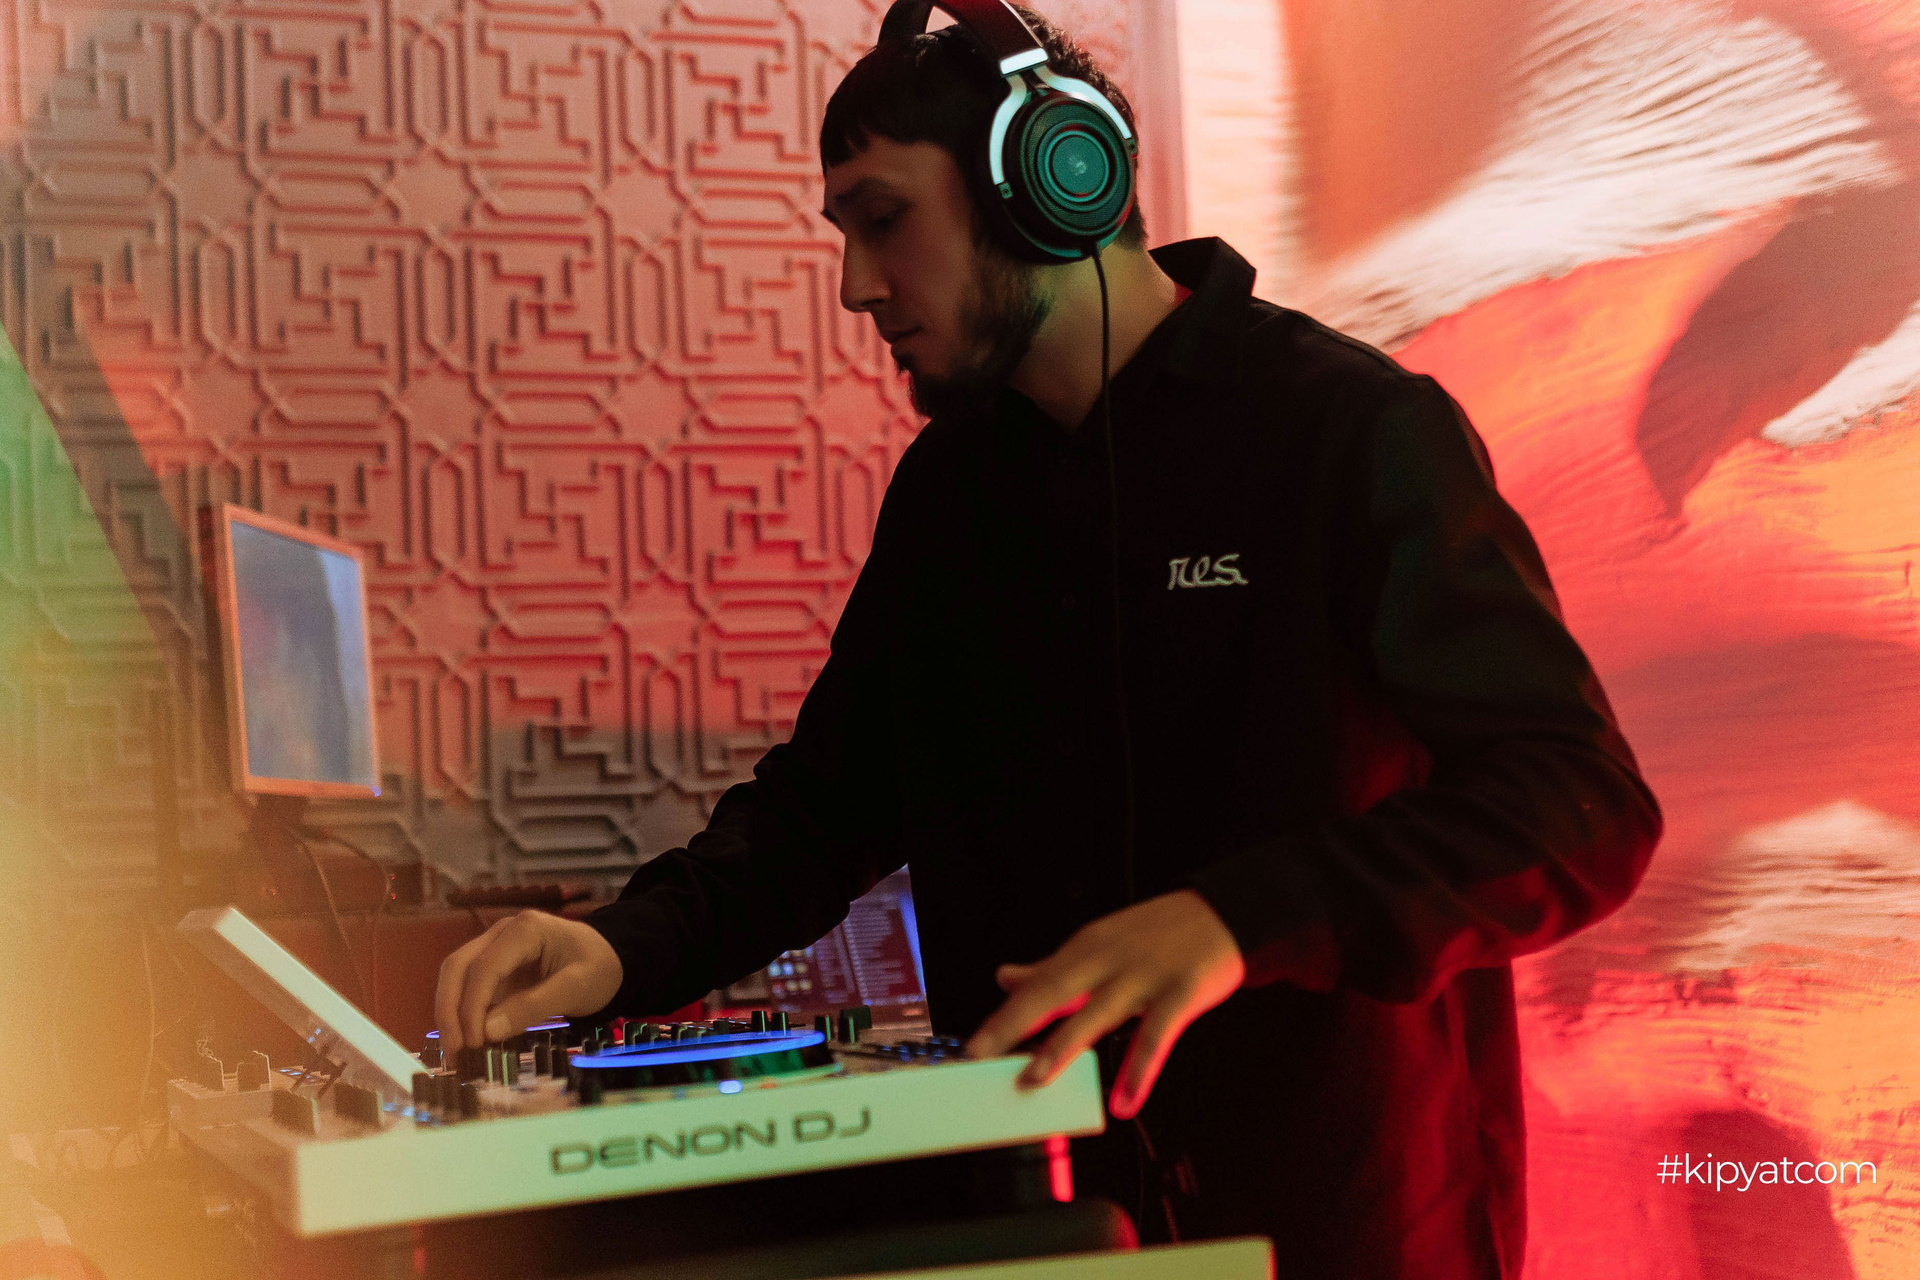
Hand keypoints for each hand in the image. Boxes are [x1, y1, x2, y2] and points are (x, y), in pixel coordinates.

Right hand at [434, 910, 623, 1052]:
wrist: (612, 957)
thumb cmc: (599, 968)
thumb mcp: (576, 988)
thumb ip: (534, 1007)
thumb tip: (487, 1031)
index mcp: (524, 930)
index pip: (484, 967)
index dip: (472, 1007)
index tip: (473, 1043)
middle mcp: (502, 933)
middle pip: (458, 967)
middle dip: (450, 1011)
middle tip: (455, 1053)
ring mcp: (495, 946)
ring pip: (456, 976)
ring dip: (450, 1013)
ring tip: (456, 1052)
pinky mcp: (494, 965)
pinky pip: (468, 986)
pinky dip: (462, 1013)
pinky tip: (465, 1040)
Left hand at [963, 890, 1244, 1118]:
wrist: (1225, 913)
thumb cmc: (1157, 934)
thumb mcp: (1100, 942)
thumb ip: (1052, 967)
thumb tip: (1005, 978)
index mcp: (1086, 949)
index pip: (1036, 985)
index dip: (1003, 1017)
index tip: (973, 1047)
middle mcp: (1108, 960)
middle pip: (1052, 993)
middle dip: (1013, 1024)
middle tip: (981, 1057)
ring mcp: (1144, 976)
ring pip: (1096, 1013)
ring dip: (1064, 1047)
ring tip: (1035, 1079)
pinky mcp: (1180, 993)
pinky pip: (1155, 1036)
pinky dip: (1139, 1071)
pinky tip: (1125, 1102)